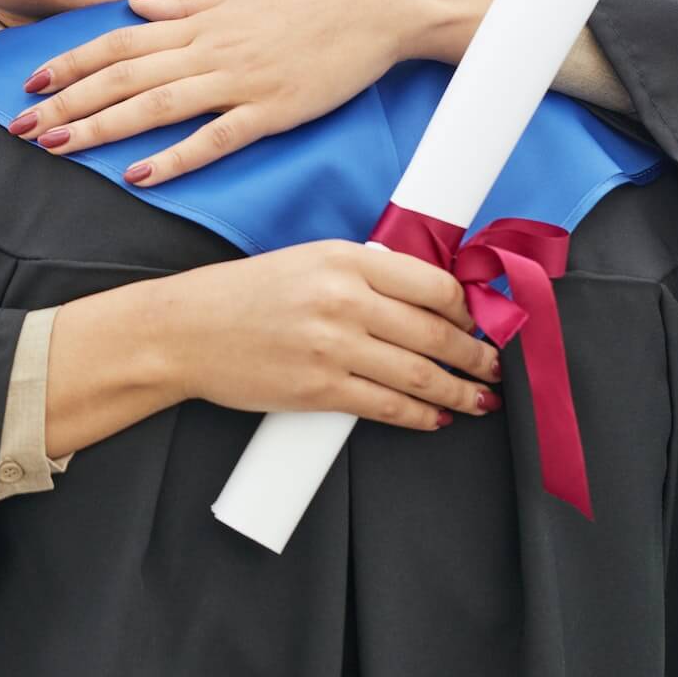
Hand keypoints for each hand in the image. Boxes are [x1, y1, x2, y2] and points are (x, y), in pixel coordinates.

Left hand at [13, 0, 429, 184]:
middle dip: (67, 102)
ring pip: (155, 105)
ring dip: (101, 127)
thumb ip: (185, 2)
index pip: (119, 41)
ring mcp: (238, 80)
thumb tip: (134, 2)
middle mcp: (208, 49)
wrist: (378, 5)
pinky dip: (175, 157)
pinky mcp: (271, 110)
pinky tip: (139, 175)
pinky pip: (214, 138)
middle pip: (122, 76)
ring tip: (57, 148)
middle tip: (22, 128)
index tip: (33, 83)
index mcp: (198, 22)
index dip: (72, 63)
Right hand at [151, 240, 499, 424]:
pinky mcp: (319, 390)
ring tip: (480, 399)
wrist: (184, 331)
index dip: (470, 309)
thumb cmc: (241, 295)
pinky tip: (436, 417)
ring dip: (461, 392)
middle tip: (493, 367)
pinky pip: (388, 407)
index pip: (434, 285)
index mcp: (342, 259)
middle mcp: (343, 300)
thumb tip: (425, 301)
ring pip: (421, 375)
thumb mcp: (305, 261)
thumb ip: (363, 274)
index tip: (483, 322)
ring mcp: (332, 347)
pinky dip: (421, 416)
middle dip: (476, 356)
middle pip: (437, 332)